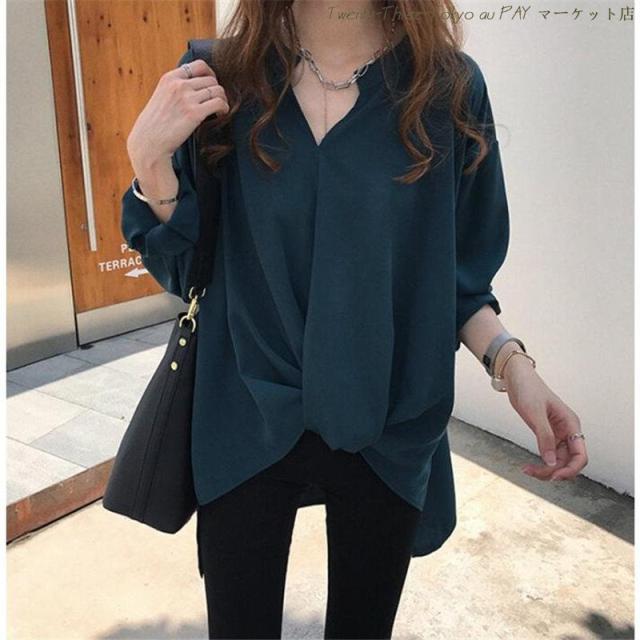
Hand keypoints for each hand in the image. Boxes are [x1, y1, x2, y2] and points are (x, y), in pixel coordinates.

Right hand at [126, 57, 229, 169]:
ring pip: (217, 90)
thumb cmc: (154, 125)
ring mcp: (187, 98)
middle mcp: (179, 85)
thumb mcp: (161, 97)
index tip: (212, 85)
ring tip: (220, 110)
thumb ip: (175, 89)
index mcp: (170, 78)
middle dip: (217, 90)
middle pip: (211, 79)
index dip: (210, 74)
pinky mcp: (194, 113)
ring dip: (223, 100)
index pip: (199, 65)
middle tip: (217, 102)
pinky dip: (224, 108)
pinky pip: (219, 103)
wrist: (148, 142)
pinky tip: (220, 115)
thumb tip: (194, 87)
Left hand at [501, 353, 587, 481]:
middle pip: (569, 462)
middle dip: (554, 471)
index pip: (580, 455)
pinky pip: (549, 455)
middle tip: (533, 472)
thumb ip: (544, 437)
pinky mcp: (546, 434)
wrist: (517, 378)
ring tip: (527, 470)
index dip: (571, 470)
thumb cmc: (528, 389)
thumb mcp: (535, 413)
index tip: (555, 476)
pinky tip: (529, 466)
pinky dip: (541, 463)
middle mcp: (567, 431)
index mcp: (571, 424)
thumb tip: (551, 462)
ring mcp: (557, 434)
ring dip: (546, 469)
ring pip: (558, 461)